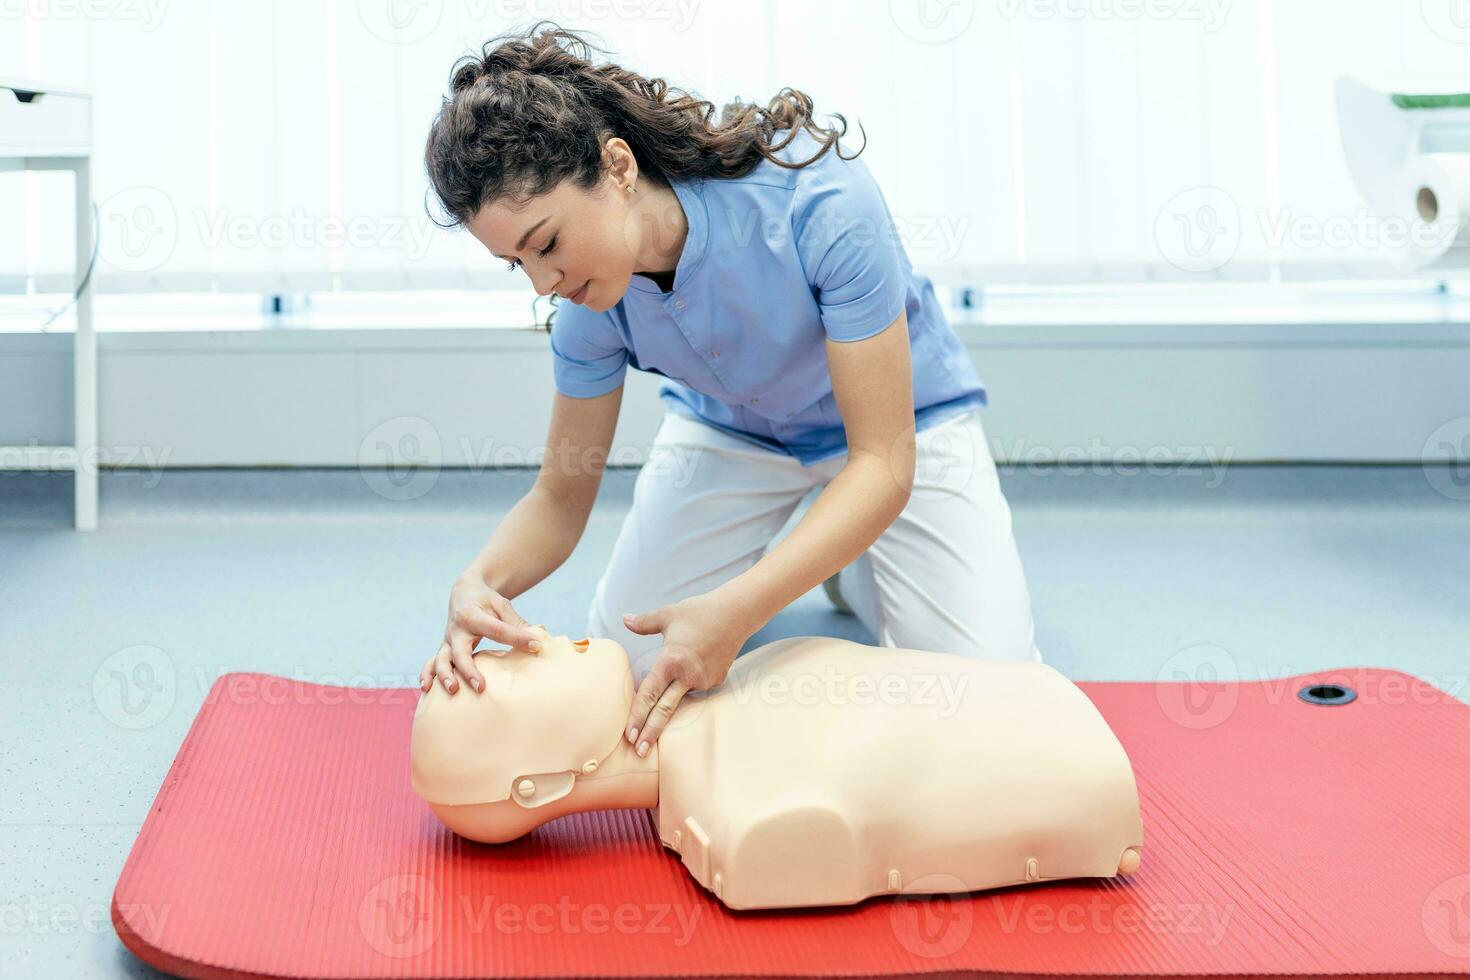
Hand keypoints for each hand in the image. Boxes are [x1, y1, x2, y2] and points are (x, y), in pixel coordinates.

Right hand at [419, 572, 541, 695]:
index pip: (497, 630)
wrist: (464, 593)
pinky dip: (427, 674)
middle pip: (460, 652)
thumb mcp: (502, 605)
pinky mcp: (444, 649)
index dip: (517, 638)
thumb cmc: (487, 601)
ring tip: (452, 690)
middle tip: (481, 687)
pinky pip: (431, 662)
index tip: (535, 646)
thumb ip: (517, 623)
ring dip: (445, 675)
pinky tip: (426, 689)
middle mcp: (456, 630)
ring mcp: (447, 641)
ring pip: (441, 659)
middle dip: (469, 670)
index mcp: (473, 616)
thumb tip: (539, 638)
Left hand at [622, 591, 752, 755]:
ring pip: (681, 697)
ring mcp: (704, 680)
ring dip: (672, 704)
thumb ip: (644, 623)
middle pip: (664, 710)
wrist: (736, 613)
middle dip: (650, 733)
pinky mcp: (716, 681)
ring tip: (665, 708)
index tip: (629, 735)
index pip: (648, 694)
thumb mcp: (668, 615)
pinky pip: (697, 687)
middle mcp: (687, 675)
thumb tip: (624, 619)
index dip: (637, 716)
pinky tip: (696, 666)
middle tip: (638, 752)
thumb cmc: (700, 612)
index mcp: (670, 661)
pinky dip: (691, 684)